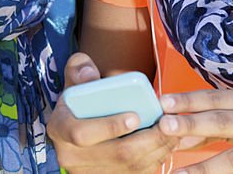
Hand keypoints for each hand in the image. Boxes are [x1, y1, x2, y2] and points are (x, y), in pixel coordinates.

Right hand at [47, 53, 176, 172]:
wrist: (76, 128)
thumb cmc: (80, 101)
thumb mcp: (75, 81)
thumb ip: (79, 70)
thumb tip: (90, 74)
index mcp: (59, 129)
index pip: (81, 134)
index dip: (109, 126)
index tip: (135, 116)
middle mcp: (72, 156)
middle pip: (116, 154)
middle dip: (147, 140)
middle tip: (167, 123)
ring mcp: (90, 172)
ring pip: (130, 167)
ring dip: (157, 149)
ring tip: (173, 130)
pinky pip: (136, 173)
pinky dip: (155, 159)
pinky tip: (166, 143)